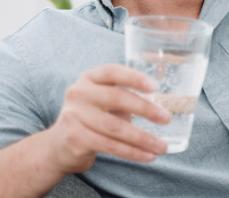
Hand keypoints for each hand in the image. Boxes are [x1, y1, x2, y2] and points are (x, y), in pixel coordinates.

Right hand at [46, 64, 170, 173]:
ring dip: (143, 138)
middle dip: (146, 109)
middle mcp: (79, 93)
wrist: (59, 145)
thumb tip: (169, 102)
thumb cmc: (93, 117)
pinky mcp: (75, 138)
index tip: (155, 87)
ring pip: (115, 127)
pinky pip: (110, 146)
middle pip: (116, 98)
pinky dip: (133, 152)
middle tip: (167, 119)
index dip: (134, 77)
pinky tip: (148, 156)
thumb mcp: (104, 99)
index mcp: (89, 78)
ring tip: (162, 147)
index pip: (111, 71)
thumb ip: (127, 95)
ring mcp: (74, 116)